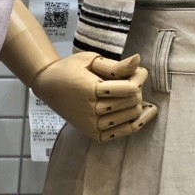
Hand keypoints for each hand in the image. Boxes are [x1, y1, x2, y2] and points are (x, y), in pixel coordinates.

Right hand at [30, 52, 156, 140]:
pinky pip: (123, 131)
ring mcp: (91, 125)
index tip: (139, 70)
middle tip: (134, 80)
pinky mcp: (93, 134)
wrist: (48, 86)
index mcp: (89, 89)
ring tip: (133, 94)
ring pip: (130, 117)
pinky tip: (146, 112)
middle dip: (139, 89)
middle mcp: (90, 111)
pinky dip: (138, 122)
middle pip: (131, 103)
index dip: (140, 77)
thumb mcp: (90, 60)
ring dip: (138, 103)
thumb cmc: (70, 69)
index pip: (128, 89)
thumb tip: (138, 60)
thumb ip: (115, 65)